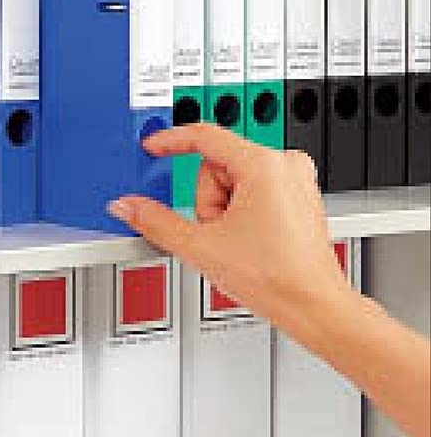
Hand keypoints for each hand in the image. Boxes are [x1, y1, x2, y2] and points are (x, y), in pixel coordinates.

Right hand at [107, 123, 351, 339]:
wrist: (317, 309)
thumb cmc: (279, 280)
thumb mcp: (201, 247)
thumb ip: (156, 221)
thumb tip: (128, 206)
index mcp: (263, 164)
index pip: (203, 135)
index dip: (170, 141)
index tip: (152, 146)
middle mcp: (284, 162)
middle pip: (215, 164)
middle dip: (207, 199)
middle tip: (217, 233)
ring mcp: (295, 178)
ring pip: (232, 177)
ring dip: (223, 207)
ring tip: (238, 240)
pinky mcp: (300, 193)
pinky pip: (253, 187)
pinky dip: (242, 208)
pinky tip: (251, 238)